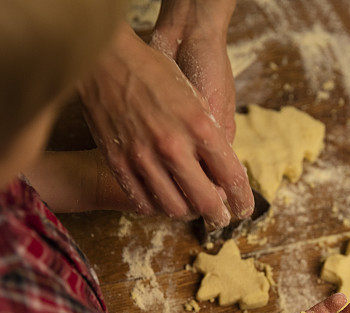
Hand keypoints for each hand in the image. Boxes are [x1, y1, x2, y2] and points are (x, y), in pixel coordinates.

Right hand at [77, 23, 252, 226]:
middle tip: (220, 218)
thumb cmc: (155, 72)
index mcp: (200, 127)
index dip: (241, 199)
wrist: (105, 57)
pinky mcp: (118, 162)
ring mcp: (143, 156)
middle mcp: (174, 146)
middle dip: (218, 216)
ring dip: (187, 213)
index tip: (244, 208)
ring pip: (174, 208)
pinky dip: (156, 207)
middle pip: (205, 201)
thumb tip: (222, 169)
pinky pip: (141, 201)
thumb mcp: (195, 97)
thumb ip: (211, 134)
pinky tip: (162, 201)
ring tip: (191, 209)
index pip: (231, 177)